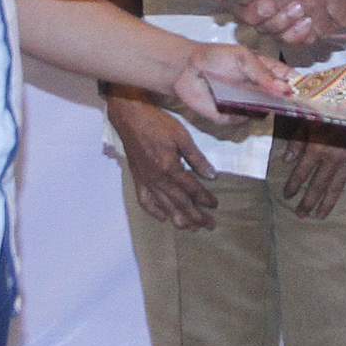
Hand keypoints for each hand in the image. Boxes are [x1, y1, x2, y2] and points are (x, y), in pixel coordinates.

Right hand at [110, 93, 219, 229]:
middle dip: (196, 216)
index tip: (215, 205)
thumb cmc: (157, 122)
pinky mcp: (137, 179)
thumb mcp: (182, 136)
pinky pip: (144, 200)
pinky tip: (163, 218)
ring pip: (164, 206)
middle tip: (210, 226)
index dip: (205, 198)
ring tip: (191, 229)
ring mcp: (146, 180)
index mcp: (170, 167)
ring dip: (179, 219)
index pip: (192, 189)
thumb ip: (197, 158)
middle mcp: (158, 178)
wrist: (130, 117)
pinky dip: (153, 211)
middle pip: (180, 202)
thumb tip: (212, 176)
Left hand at [168, 40, 293, 128]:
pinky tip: (229, 102)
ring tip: (254, 99)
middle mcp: (260, 91)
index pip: (290, 81)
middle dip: (287, 104)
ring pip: (263, 113)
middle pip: (280, 102)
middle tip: (292, 105)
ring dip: (261, 109)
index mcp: (266, 72)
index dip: (301, 86)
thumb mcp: (242, 57)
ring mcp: (247, 105)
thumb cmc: (215, 57)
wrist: (185, 68)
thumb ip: (262, 72)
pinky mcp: (231, 117)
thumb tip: (283, 89)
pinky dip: (238, 114)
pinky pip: (241, 120)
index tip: (310, 93)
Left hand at [278, 120, 345, 217]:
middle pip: (318, 186)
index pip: (301, 172)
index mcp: (318, 147)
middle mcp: (333, 158)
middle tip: (300, 215)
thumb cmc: (333, 108)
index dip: (292, 185)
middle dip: (308, 202)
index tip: (287, 195)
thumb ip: (298, 140)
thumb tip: (286, 159)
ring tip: (319, 217)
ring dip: (327, 204)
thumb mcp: (310, 118)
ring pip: (336, 188)